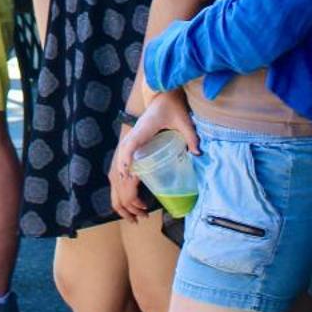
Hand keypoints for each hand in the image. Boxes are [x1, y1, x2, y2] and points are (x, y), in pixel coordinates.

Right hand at [109, 88, 194, 221]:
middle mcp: (129, 141)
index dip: (126, 165)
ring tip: (132, 215)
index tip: (129, 181)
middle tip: (139, 214)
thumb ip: (190, 135)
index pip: (128, 149)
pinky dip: (120, 187)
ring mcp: (126, 145)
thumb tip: (197, 153)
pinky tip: (127, 201)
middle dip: (125, 194)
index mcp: (139, 133)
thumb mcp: (183, 119)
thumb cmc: (170, 107)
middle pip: (118, 170)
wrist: (159, 95)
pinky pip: (118, 172)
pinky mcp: (129, 149)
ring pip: (115, 174)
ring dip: (120, 195)